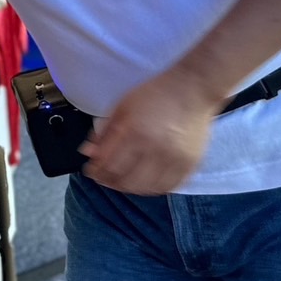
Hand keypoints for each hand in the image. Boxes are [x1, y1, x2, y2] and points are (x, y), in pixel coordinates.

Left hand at [80, 72, 215, 194]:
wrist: (191, 90)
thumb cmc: (153, 95)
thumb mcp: (122, 107)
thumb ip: (104, 132)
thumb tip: (88, 152)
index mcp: (135, 132)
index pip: (110, 164)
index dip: (97, 172)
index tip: (90, 171)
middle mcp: (156, 148)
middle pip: (127, 181)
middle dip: (110, 182)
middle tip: (103, 178)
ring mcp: (176, 159)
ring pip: (147, 188)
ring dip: (130, 188)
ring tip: (121, 181)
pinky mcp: (191, 164)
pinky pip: (169, 187)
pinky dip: (153, 189)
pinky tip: (144, 183)